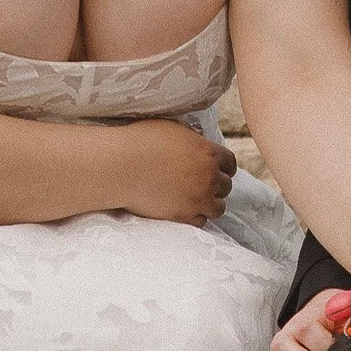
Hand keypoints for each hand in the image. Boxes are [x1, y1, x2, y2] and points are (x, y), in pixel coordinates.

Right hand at [122, 121, 236, 227]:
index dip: (223, 167)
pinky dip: (196, 217)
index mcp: (208, 153)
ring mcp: (198, 199)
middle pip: (226, 186)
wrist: (120, 166)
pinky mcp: (183, 216)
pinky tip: (185, 209)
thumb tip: (199, 138)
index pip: (230, 163)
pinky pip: (201, 221)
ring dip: (210, 203)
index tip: (216, 169)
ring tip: (197, 200)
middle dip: (216, 185)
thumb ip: (192, 137)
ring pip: (218, 207)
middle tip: (202, 184)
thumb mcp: (172, 128)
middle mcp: (208, 177)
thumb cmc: (141, 141)